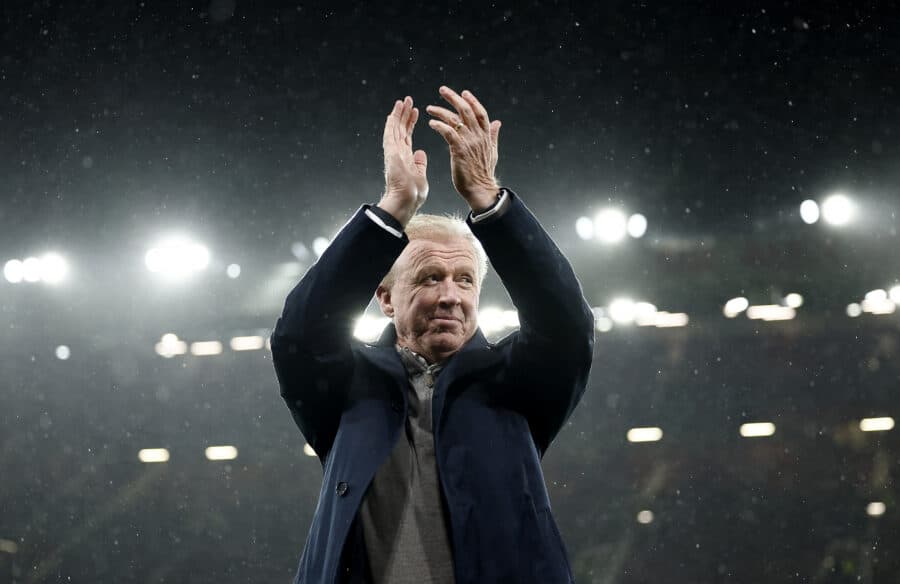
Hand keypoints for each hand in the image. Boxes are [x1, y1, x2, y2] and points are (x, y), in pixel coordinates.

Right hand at [379, 96, 427, 226]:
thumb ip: (419, 163)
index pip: (407, 137)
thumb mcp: (420, 174)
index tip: (415, 112)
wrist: (406, 201)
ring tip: (403, 101)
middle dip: (404, 115)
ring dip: (399, 114)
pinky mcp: (391, 153)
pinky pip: (390, 134)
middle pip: (400, 130)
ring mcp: (393, 152)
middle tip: (407, 100)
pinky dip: (392, 123)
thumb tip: (420, 153)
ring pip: (395, 129)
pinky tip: (394, 112)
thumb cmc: (413, 194)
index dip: (411, 124)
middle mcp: (398, 153)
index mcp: (405, 158)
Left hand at [426, 86, 500, 211]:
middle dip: (453, 98)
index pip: (480, 112)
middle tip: (442, 90)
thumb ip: (493, 135)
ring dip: (441, 111)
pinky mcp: (459, 150)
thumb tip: (498, 122)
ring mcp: (469, 142)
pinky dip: (439, 126)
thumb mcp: (492, 151)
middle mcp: (478, 136)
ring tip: (430, 108)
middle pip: (466, 110)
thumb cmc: (483, 173)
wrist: (480, 189)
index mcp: (486, 135)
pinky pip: (448, 132)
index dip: (472, 101)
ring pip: (455, 119)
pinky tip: (431, 123)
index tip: (463, 93)